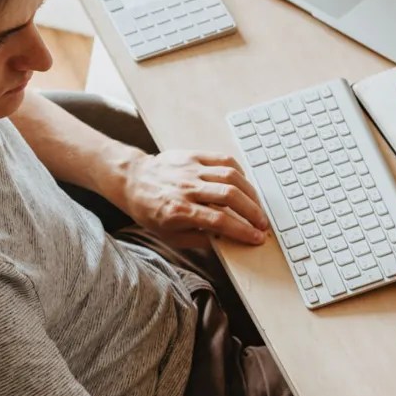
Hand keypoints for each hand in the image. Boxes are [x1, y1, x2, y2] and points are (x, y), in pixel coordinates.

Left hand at [119, 149, 269, 244]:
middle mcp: (186, 189)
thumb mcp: (169, 235)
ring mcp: (191, 170)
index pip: (219, 221)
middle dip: (253, 212)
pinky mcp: (194, 156)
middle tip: (263, 223)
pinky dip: (239, 172)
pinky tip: (245, 185)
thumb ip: (199, 239)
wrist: (133, 180)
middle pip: (230, 197)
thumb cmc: (150, 210)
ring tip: (257, 206)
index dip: (242, 230)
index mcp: (179, 211)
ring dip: (250, 193)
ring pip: (230, 177)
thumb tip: (227, 240)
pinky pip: (223, 160)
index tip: (257, 237)